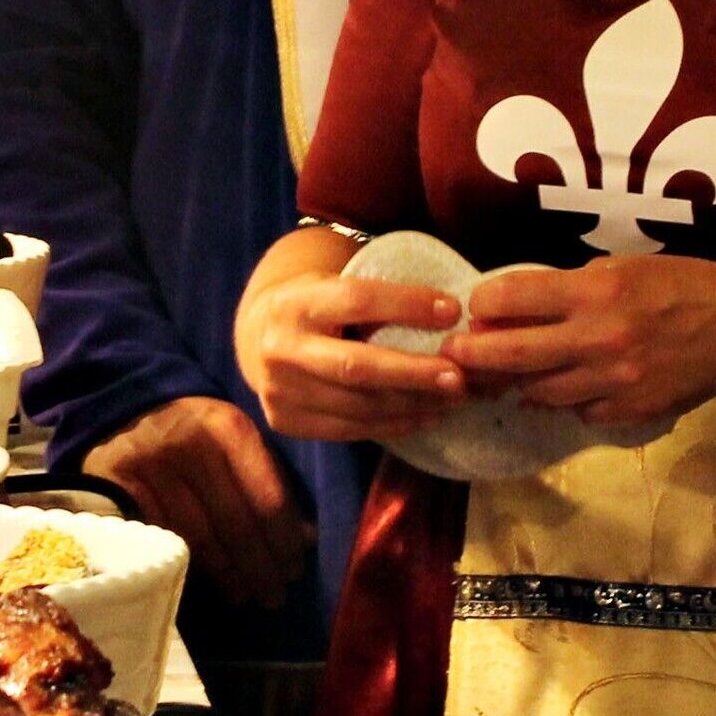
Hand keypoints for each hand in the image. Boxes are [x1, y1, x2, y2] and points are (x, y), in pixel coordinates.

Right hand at [81, 397, 312, 610]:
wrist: (129, 413)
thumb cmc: (197, 432)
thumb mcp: (237, 441)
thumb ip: (271, 481)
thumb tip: (306, 539)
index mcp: (229, 428)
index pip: (267, 499)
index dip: (283, 542)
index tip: (294, 569)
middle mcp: (191, 444)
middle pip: (235, 524)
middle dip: (260, 567)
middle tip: (274, 596)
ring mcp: (153, 466)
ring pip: (200, 538)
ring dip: (228, 575)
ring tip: (246, 596)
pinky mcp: (123, 486)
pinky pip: (166, 539)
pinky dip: (191, 566)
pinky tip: (209, 582)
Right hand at [236, 263, 466, 442]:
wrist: (256, 338)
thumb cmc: (315, 306)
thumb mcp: (332, 285)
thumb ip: (375, 299)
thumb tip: (449, 311)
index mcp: (295, 302)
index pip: (357, 300)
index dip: (407, 305)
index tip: (452, 310)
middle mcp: (281, 348)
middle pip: (356, 366)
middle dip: (413, 372)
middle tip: (459, 376)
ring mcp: (279, 391)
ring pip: (357, 406)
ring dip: (412, 404)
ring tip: (452, 398)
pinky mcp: (286, 422)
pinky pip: (350, 430)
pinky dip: (393, 425)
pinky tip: (425, 415)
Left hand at [444, 255, 715, 430]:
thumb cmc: (678, 285)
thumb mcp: (623, 266)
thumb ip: (571, 287)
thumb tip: (516, 306)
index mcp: (595, 291)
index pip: (513, 297)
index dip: (482, 304)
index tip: (473, 308)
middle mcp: (598, 337)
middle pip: (512, 354)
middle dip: (471, 356)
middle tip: (451, 356)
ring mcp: (613, 381)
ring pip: (538, 392)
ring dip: (515, 384)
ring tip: (500, 376)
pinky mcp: (629, 412)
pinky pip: (578, 412)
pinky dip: (564, 401)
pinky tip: (562, 389)